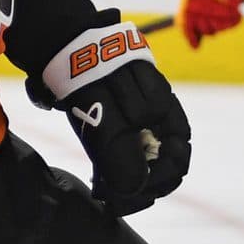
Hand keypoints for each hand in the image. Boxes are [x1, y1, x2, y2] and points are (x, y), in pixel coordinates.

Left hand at [34, 20, 191, 214]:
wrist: (66, 44)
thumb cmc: (91, 80)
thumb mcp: (106, 123)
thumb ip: (122, 157)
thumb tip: (133, 190)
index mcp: (166, 114)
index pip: (176, 163)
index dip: (154, 186)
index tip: (123, 197)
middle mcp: (160, 117)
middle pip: (162, 166)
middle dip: (138, 188)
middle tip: (110, 199)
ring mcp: (143, 116)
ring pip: (145, 161)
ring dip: (127, 181)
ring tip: (102, 189)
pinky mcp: (124, 117)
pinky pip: (130, 150)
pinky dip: (117, 167)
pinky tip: (100, 177)